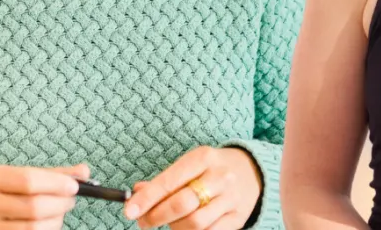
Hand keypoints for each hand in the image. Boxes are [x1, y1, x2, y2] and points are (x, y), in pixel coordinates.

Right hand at [0, 163, 88, 229]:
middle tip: (70, 200)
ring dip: (56, 221)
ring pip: (33, 229)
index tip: (74, 186)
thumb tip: (84, 171)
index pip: (28, 180)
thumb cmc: (1, 190)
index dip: (55, 184)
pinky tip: (48, 224)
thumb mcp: (19, 174)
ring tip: (59, 213)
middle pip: (34, 208)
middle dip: (60, 205)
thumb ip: (52, 173)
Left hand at [125, 146, 261, 229]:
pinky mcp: (237, 217)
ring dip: (174, 227)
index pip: (170, 181)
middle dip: (157, 216)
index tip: (129, 211)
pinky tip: (186, 226)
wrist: (251, 170)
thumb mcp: (189, 165)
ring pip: (195, 223)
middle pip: (182, 204)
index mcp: (203, 157)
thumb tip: (136, 195)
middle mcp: (220, 176)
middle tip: (144, 221)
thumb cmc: (210, 169)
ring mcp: (231, 198)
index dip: (147, 198)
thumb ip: (164, 181)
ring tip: (169, 222)